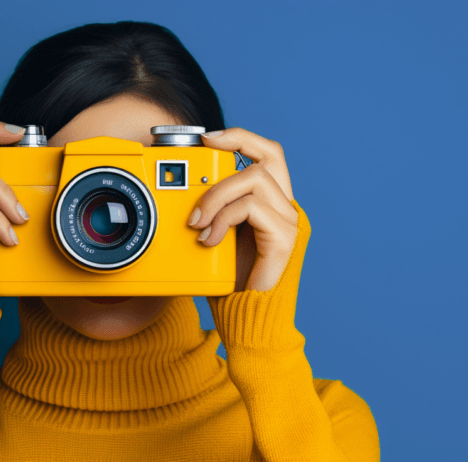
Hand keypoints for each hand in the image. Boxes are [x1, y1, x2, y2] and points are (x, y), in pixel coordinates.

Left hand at [189, 128, 298, 291]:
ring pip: (255, 178)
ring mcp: (289, 223)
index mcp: (271, 205)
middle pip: (271, 154)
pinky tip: (209, 240)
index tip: (207, 137)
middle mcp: (286, 210)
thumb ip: (210, 212)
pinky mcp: (284, 239)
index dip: (241, 138)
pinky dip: (223, 219)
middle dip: (234, 145)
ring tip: (196, 223)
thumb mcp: (214, 238)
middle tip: (201, 153)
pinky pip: (251, 208)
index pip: (267, 155)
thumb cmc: (230, 286)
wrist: (246, 324)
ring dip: (216, 196)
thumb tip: (178, 190)